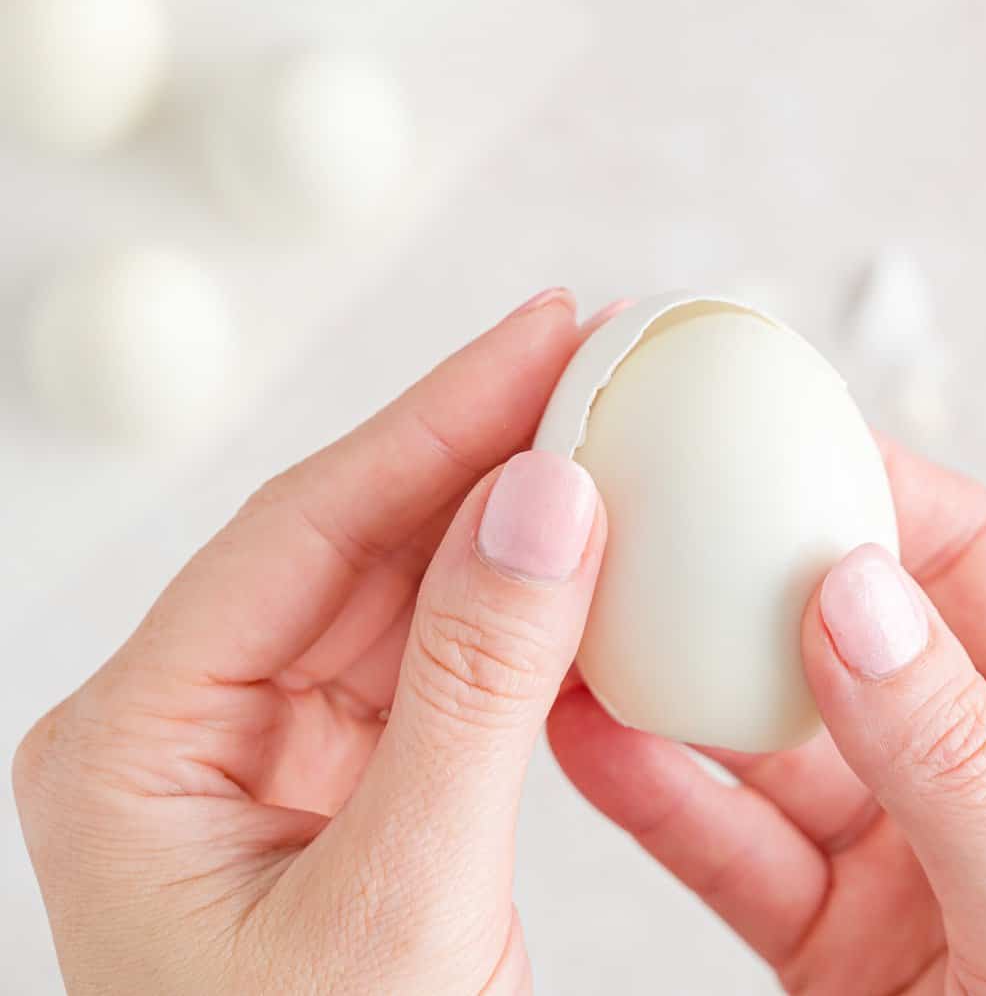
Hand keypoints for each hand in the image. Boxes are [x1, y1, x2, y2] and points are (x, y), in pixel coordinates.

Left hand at [12, 290, 620, 993]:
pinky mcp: (337, 782)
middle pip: (346, 541)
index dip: (436, 417)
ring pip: (393, 591)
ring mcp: (261, 752)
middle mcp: (185, 727)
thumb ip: (474, 688)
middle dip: (478, 447)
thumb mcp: (406, 897)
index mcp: (136, 744)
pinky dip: (511, 610)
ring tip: (606, 432)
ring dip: (502, 519)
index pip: (303, 532)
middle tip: (596, 357)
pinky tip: (581, 556)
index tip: (549, 332)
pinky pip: (430, 662)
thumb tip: (549, 501)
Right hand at [549, 439, 985, 994]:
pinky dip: (658, 795)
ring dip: (682, 679)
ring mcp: (907, 858)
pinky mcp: (831, 937)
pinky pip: (733, 847)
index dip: (880, 492)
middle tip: (652, 498)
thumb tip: (856, 597)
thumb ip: (963, 769)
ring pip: (775, 740)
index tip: (774, 433)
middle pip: (856, 636)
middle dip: (752, 570)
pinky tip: (586, 735)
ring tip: (587, 606)